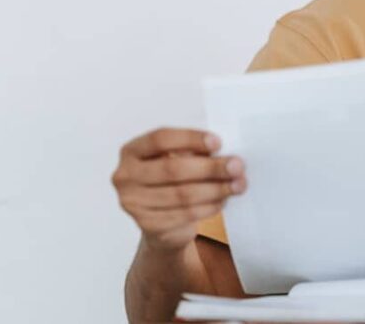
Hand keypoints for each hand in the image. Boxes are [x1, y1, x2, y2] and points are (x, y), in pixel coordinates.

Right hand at [112, 128, 246, 252]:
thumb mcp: (177, 159)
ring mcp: (133, 203)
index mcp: (131, 151)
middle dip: (210, 167)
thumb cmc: (172, 181)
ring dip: (216, 189)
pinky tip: (224, 200)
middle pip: (173, 169)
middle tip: (237, 165)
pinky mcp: (148, 225)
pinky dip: (210, 206)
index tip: (218, 142)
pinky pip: (186, 214)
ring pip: (182, 194)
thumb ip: (193, 152)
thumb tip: (226, 155)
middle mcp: (125, 177)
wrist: (161, 223)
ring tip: (239, 184)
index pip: (160, 139)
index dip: (190, 139)